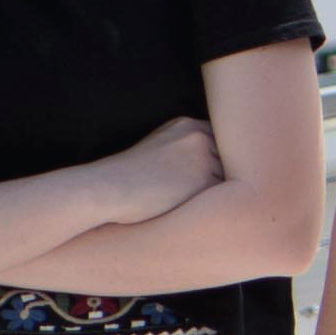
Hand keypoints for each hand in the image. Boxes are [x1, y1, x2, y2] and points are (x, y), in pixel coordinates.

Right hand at [104, 113, 225, 223]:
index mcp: (188, 125)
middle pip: (228, 160)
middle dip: (220, 176)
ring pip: (227, 179)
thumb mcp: (158, 146)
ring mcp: (203, 157)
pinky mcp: (203, 181)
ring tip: (189, 202)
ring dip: (215, 192)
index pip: (221, 142)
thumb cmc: (128, 175)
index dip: (218, 161)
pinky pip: (223, 197)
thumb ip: (187, 145)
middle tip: (200, 193)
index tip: (207, 175)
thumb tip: (219, 158)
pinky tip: (191, 209)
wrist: (106, 189)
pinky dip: (211, 205)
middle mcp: (199, 137)